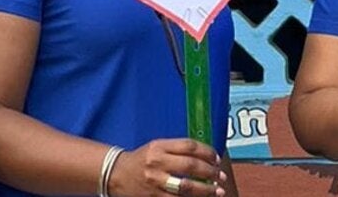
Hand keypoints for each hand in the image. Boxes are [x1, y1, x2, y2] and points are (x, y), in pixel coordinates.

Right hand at [107, 138, 226, 196]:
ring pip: (186, 187)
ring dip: (206, 190)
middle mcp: (156, 163)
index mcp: (158, 147)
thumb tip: (206, 156)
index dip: (207, 152)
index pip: (189, 146)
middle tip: (221, 176)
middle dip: (210, 172)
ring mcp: (154, 182)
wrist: (116, 175)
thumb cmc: (142, 160)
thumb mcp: (156, 147)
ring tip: (218, 191)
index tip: (217, 159)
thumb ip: (177, 149)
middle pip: (190, 166)